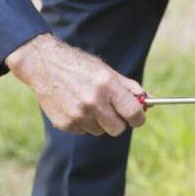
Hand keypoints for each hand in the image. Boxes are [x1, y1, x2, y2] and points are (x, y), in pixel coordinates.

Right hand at [6, 34, 145, 135]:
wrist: (44, 64)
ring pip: (100, 131)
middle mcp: (93, 102)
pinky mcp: (65, 124)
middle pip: (118, 129)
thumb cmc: (81, 66)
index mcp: (107, 85)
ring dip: (99, 121)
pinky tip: (76, 105)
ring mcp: (78, 114)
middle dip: (119, 122)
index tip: (138, 117)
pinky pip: (84, 131)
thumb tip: (150, 101)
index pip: (133, 113)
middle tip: (113, 111)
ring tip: (88, 102)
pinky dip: (84, 122)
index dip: (139, 118)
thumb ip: (129, 88)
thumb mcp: (108, 71)